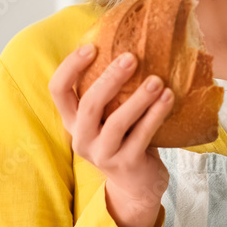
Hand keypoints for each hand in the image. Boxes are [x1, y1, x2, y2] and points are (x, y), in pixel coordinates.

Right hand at [48, 45, 173, 226]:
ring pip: (116, 122)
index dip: (70, 67)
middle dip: (110, 78)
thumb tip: (127, 41)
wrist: (137, 186)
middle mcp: (82, 137)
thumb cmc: (125, 138)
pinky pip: (141, 136)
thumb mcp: (109, 115)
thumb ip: (109, 91)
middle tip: (131, 57)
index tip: (91, 47)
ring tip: (157, 80)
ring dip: (138, 98)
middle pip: (89, 104)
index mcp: (72, 120)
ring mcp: (102, 154)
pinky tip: (168, 98)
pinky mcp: (126, 164)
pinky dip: (155, 115)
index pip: (58, 91)